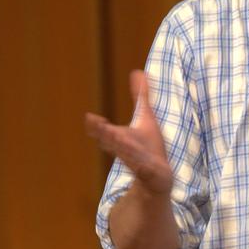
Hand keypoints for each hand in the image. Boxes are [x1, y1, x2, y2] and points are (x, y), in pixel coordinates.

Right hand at [85, 70, 172, 195]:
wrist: (158, 177)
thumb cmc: (148, 146)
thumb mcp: (145, 117)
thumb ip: (141, 96)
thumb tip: (138, 71)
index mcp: (122, 138)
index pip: (106, 131)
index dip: (98, 126)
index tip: (90, 118)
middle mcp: (127, 151)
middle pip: (114, 144)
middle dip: (107, 136)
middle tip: (100, 129)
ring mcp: (139, 164)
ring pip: (130, 158)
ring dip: (125, 151)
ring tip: (120, 142)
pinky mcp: (152, 174)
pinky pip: (148, 172)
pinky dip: (146, 170)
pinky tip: (146, 167)